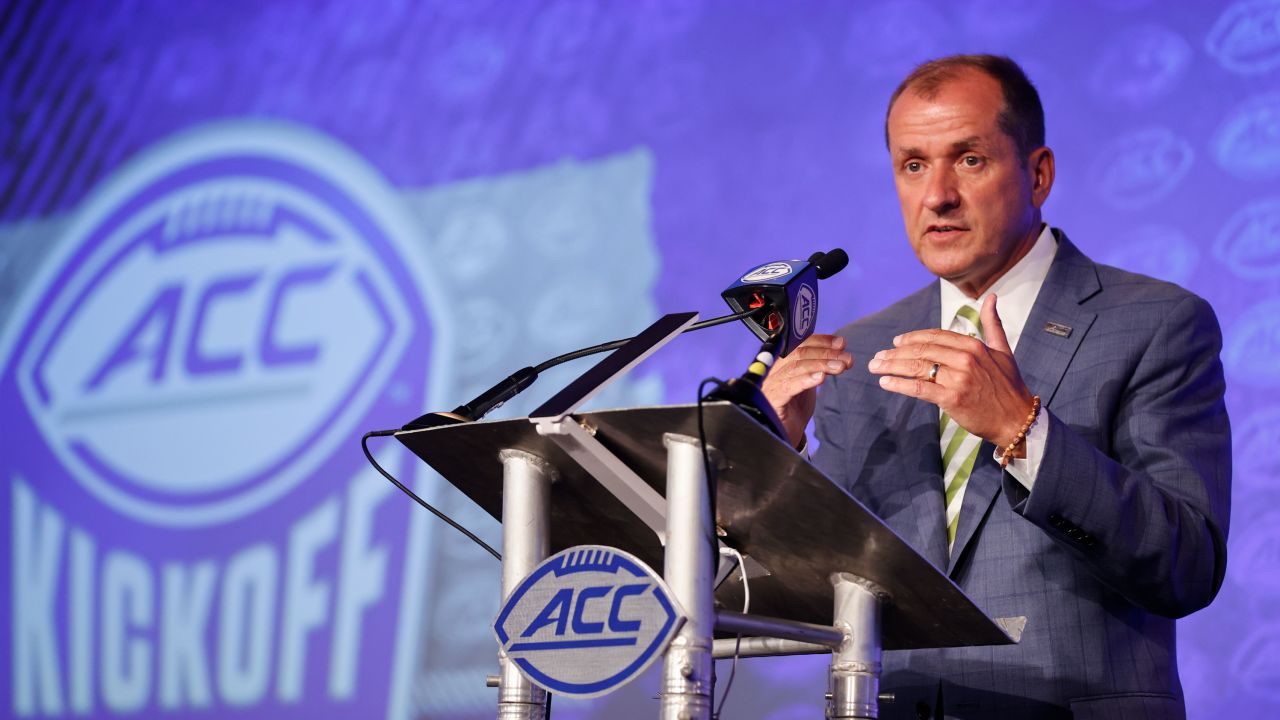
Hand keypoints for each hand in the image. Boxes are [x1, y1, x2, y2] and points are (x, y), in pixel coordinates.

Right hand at [761, 334, 852, 448]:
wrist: (784, 435)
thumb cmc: (796, 408)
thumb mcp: (809, 382)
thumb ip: (819, 367)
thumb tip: (839, 351)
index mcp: (783, 363)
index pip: (801, 343)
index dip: (821, 341)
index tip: (841, 343)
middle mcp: (775, 370)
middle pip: (799, 353)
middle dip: (826, 353)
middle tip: (847, 358)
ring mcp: (772, 385)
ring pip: (796, 367)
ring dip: (821, 364)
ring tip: (840, 367)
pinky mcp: (773, 401)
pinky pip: (789, 387)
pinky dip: (806, 380)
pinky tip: (821, 377)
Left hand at [867, 294, 1034, 447]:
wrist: (1016, 420)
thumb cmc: (1009, 386)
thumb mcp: (1003, 350)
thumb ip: (993, 324)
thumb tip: (992, 296)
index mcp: (974, 346)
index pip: (934, 336)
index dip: (912, 338)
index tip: (896, 341)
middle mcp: (964, 359)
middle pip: (921, 351)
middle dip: (895, 353)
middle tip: (878, 356)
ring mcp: (957, 378)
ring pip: (916, 367)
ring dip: (891, 366)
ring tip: (875, 366)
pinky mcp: (951, 398)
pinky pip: (918, 388)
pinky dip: (898, 384)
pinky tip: (885, 382)